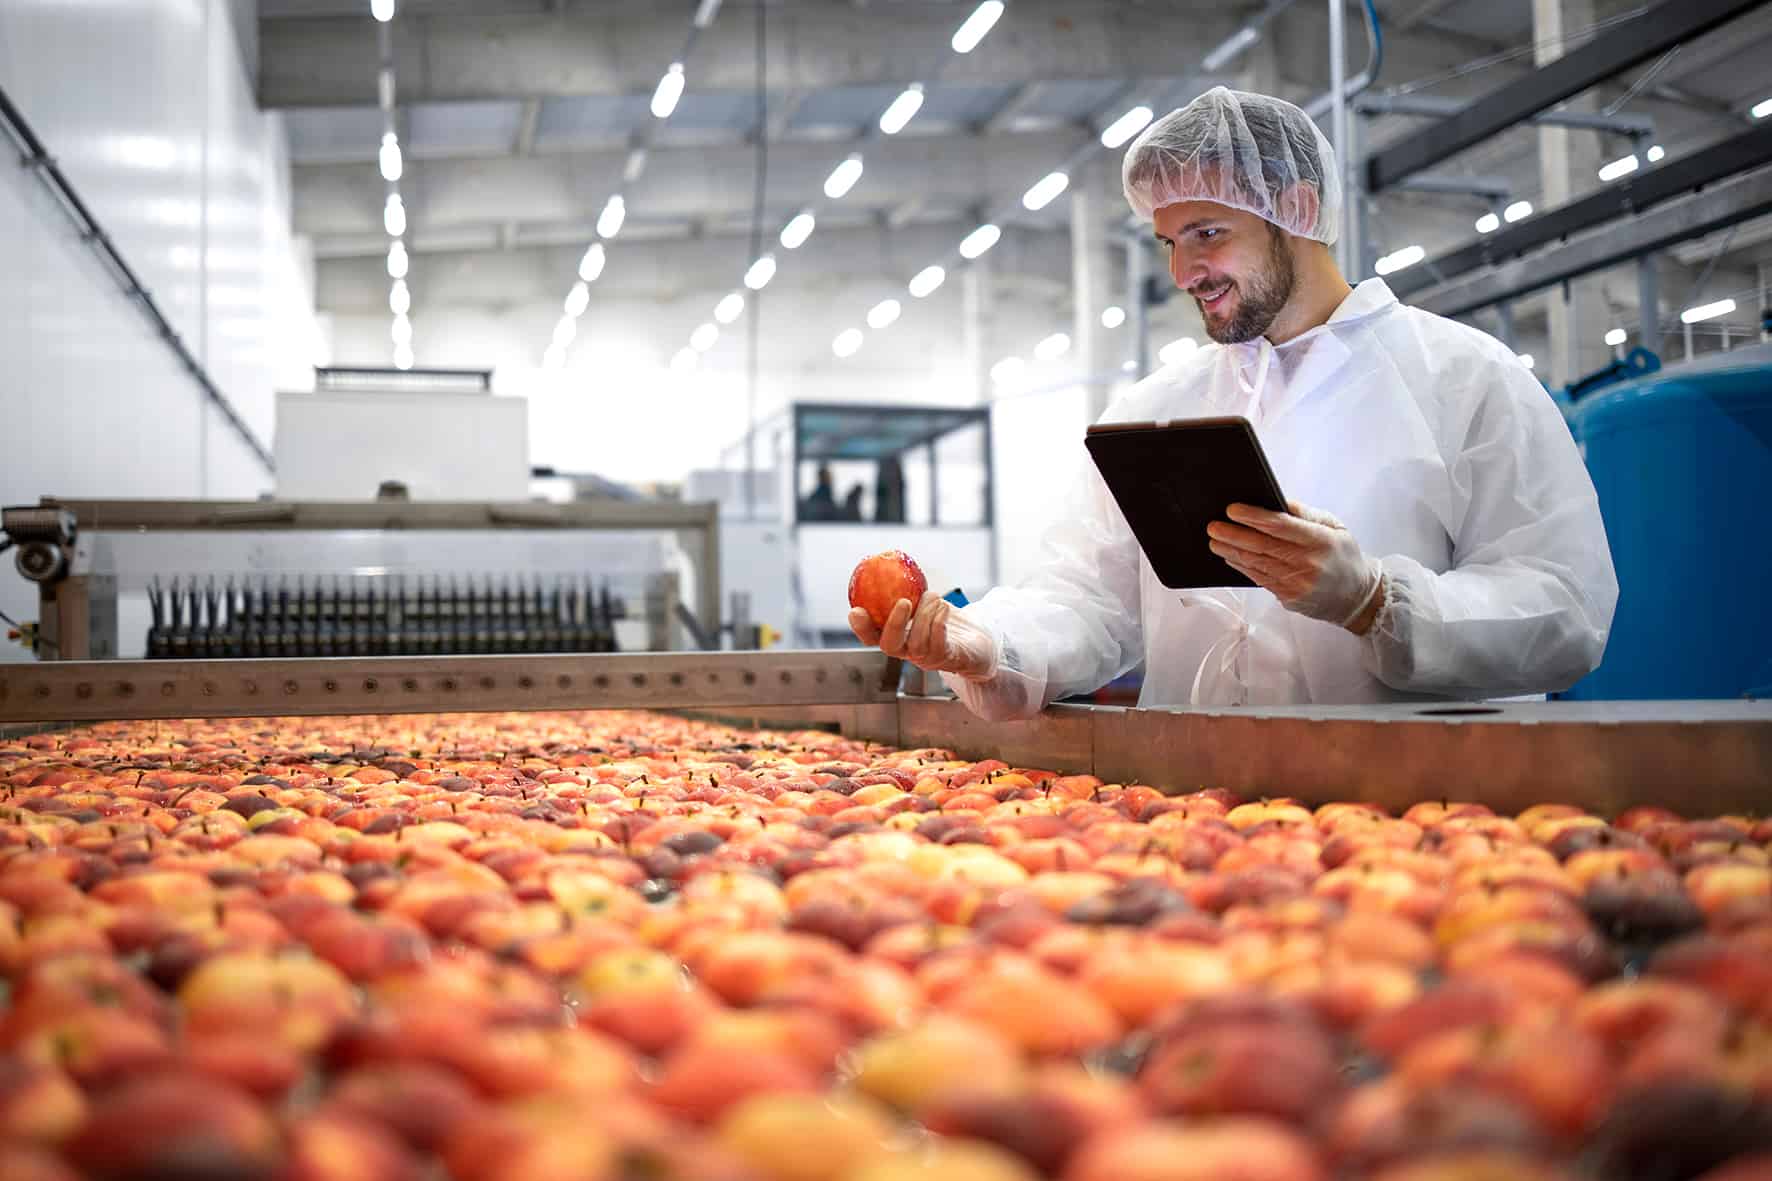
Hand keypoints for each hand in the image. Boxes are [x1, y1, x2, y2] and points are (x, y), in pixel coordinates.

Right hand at [848, 592, 995, 678]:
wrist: (978, 639)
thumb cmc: (946, 618)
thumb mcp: (925, 600)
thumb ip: (908, 588)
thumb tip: (892, 563)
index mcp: (897, 637)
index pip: (871, 637)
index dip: (861, 627)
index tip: (855, 610)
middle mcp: (908, 651)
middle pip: (889, 646)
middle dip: (894, 624)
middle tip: (904, 602)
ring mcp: (927, 658)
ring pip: (917, 643)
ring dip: (925, 616)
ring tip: (934, 597)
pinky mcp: (947, 659)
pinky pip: (939, 644)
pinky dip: (939, 623)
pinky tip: (943, 608)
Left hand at [1206, 500, 1384, 631]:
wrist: (1357, 596)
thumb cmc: (1343, 557)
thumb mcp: (1335, 527)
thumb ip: (1306, 513)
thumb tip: (1277, 501)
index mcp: (1320, 540)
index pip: (1280, 525)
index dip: (1253, 517)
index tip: (1232, 510)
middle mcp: (1308, 562)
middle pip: (1262, 546)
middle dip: (1234, 535)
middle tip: (1213, 526)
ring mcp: (1297, 583)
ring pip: (1257, 564)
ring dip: (1231, 552)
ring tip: (1214, 541)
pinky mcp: (1288, 597)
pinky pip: (1259, 579)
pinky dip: (1242, 567)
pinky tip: (1230, 557)